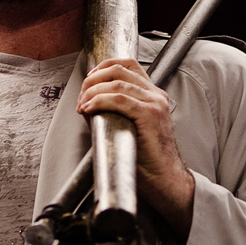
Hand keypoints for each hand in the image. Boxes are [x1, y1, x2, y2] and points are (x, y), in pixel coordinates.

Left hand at [78, 58, 193, 243]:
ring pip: (117, 84)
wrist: (165, 179)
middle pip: (119, 70)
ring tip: (82, 104)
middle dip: (93, 79)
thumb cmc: (146, 157)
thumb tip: (85, 103)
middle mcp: (156, 95)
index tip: (88, 77)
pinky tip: (88, 108)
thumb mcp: (126, 126)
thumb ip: (109, 110)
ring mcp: (155, 104)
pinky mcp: (151, 116)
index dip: (104, 66)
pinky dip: (99, 101)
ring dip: (92, 91)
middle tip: (81, 94)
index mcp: (152, 95)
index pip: (128, 65)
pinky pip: (119, 99)